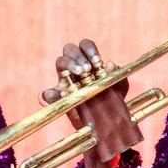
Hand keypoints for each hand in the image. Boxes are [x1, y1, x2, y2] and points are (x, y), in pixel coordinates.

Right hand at [40, 39, 140, 160]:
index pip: (84, 46)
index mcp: (88, 62)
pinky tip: (63, 95)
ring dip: (69, 64)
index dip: (89, 48)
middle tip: (87, 69)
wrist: (104, 122)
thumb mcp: (120, 88)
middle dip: (78, 55)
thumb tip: (110, 64)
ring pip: (60, 62)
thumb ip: (118, 75)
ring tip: (80, 73)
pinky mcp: (58, 98)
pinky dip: (52, 93)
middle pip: (69, 49)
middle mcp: (74, 67)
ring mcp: (64, 81)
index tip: (97, 60)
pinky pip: (47, 93)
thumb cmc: (111, 99)